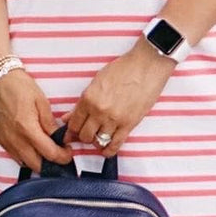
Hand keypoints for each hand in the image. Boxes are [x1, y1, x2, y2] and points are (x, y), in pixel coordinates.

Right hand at [0, 68, 71, 172]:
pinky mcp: (1, 140)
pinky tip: (35, 147)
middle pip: (37, 165)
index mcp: (27, 129)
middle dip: (52, 163)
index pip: (49, 153)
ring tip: (48, 150)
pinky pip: (16, 157)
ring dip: (39, 162)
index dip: (63, 156)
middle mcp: (15, 140)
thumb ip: (49, 123)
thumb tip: (59, 137)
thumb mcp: (41, 101)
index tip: (69, 152)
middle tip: (61, 153)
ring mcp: (6, 142)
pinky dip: (27, 157)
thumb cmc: (19, 86)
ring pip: (25, 164)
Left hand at [65, 39, 173, 156]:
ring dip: (97, 141)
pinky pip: (115, 144)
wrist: (147, 65)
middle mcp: (99, 110)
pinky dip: (108, 150)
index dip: (72, 130)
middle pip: (84, 135)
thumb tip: (68, 117)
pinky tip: (106, 149)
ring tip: (99, 137)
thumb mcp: (98, 81)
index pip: (74, 123)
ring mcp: (114, 119)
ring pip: (98, 142)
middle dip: (83, 136)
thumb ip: (83, 102)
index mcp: (89, 97)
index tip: (73, 133)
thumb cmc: (125, 68)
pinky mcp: (129, 124)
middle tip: (87, 133)